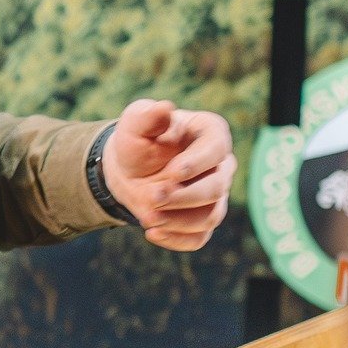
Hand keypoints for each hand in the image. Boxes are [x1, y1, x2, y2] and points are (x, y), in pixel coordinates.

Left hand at [103, 99, 234, 251]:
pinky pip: (199, 238)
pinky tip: (152, 233)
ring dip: (178, 221)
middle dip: (183, 196)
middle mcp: (219, 166)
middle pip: (216, 187)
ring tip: (147, 217)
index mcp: (210, 134)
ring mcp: (214, 195)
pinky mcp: (201, 220)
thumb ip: (148, 116)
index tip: (172, 172)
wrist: (128, 170)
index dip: (198, 163)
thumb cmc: (137, 141)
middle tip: (152, 196)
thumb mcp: (135, 124)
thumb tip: (164, 108)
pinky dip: (176, 240)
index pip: (217, 148)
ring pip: (211, 216)